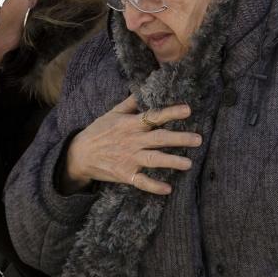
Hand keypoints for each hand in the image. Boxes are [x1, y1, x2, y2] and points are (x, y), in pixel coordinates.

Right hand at [62, 94, 201, 195]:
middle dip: (179, 139)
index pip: (154, 116)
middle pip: (159, 139)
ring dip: (171, 161)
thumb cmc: (98, 131)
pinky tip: (168, 189)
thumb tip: (144, 88)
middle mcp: (132, 141)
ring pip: (153, 159)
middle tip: (198, 139)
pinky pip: (141, 181)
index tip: (188, 109)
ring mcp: (129, 158)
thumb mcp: (112, 113)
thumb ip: (130, 103)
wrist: (79, 154)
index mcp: (131, 124)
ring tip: (188, 164)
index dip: (171, 113)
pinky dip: (154, 186)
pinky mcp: (125, 174)